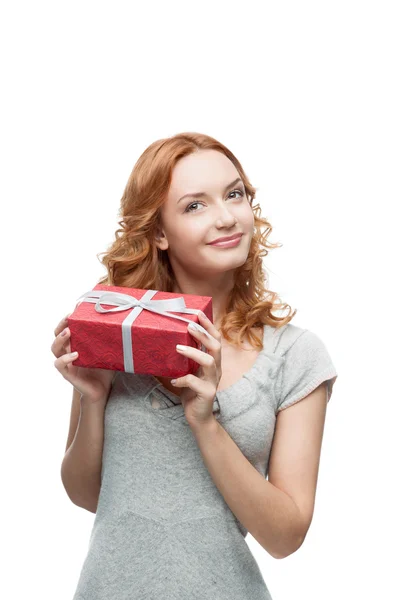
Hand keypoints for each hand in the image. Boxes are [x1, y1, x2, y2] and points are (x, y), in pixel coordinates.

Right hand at [51, 313, 116, 404]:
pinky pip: (60, 365)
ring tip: (68, 331)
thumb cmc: (104, 370)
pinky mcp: (67, 374)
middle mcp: (68, 351)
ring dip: (60, 338)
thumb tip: (123, 324)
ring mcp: (66, 362)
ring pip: (54, 348)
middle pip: (57, 335)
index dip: (69, 318)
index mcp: (76, 344)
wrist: (102, 391)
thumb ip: (110, 340)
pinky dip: (65, 358)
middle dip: (61, 324)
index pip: (67, 328)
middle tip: (69, 317)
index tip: (76, 308)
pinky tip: (75, 354)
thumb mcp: (107, 352)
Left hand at [171, 311, 221, 428]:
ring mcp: (213, 381)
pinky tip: (174, 380)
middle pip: (216, 346)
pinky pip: (196, 383)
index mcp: (213, 362)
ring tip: (178, 348)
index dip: (209, 326)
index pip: (216, 339)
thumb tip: (163, 343)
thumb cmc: (191, 393)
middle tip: (188, 326)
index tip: (199, 313)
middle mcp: (216, 369)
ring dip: (194, 353)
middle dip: (203, 334)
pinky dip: (184, 379)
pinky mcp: (208, 393)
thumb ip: (182, 360)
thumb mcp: (187, 372)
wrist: (198, 418)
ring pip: (210, 361)